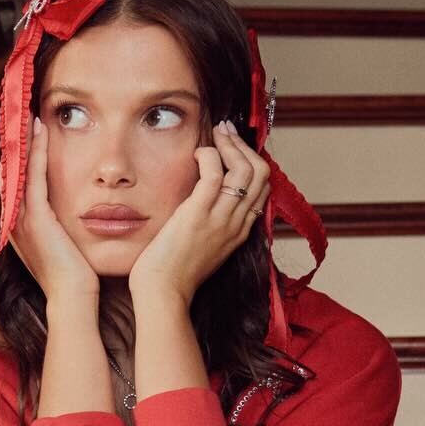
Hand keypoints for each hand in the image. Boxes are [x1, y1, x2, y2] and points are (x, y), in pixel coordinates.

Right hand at [7, 114, 98, 303]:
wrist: (72, 298)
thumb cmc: (75, 276)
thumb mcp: (63, 245)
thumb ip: (61, 225)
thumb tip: (75, 211)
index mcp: (18, 226)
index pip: (12, 182)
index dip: (14, 157)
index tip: (21, 132)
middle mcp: (13, 220)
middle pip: (8, 171)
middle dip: (13, 143)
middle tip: (18, 113)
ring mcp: (19, 219)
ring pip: (17, 169)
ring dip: (22, 140)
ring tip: (26, 114)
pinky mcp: (34, 218)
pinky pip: (32, 175)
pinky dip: (35, 151)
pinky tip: (41, 130)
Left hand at [128, 119, 270, 309]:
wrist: (163, 294)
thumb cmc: (173, 275)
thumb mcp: (204, 249)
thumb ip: (211, 226)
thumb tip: (205, 202)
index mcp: (239, 232)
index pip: (261, 190)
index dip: (253, 163)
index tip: (236, 149)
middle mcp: (236, 223)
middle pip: (260, 174)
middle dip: (245, 146)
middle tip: (227, 132)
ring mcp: (220, 219)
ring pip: (244, 169)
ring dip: (230, 144)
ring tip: (216, 133)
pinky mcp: (198, 214)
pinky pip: (214, 174)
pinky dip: (209, 155)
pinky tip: (198, 152)